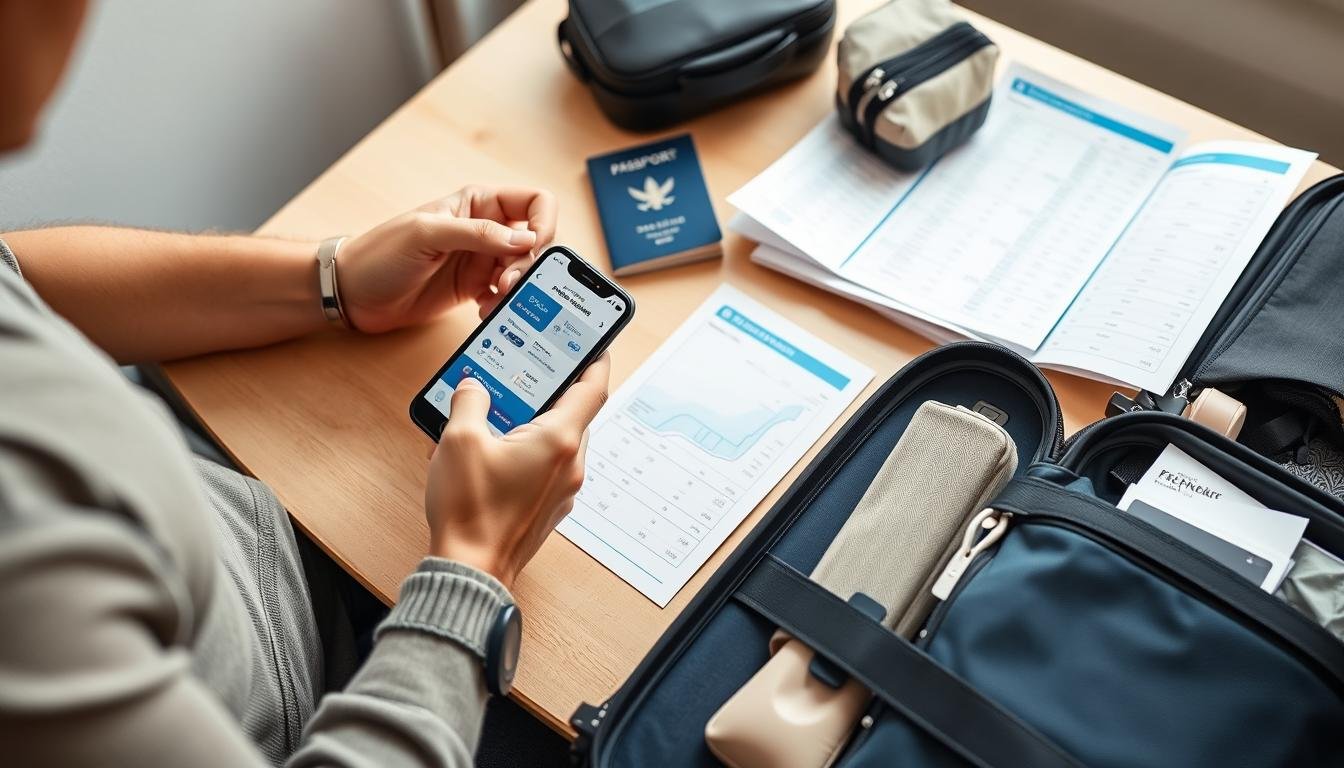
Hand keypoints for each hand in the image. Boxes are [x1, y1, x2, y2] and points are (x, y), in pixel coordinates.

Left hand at [336, 186, 556, 333]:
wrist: (352, 293)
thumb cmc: (379, 254)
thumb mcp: (426, 234)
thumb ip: (477, 234)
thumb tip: (525, 241)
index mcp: (478, 203)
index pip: (534, 201)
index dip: (544, 223)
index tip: (534, 248)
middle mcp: (485, 229)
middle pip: (535, 241)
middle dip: (529, 264)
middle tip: (507, 283)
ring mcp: (480, 260)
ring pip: (523, 272)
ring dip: (517, 289)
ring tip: (494, 300)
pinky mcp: (474, 288)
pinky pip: (505, 296)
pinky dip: (503, 305)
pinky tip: (484, 311)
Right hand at [424, 354, 610, 588]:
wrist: (471, 571)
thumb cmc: (471, 511)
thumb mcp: (459, 440)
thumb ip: (469, 401)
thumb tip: (473, 387)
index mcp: (559, 441)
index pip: (593, 388)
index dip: (595, 360)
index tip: (594, 343)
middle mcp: (571, 466)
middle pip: (575, 414)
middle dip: (552, 392)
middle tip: (529, 375)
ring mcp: (563, 491)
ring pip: (560, 442)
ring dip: (537, 424)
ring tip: (501, 414)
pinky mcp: (549, 508)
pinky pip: (548, 468)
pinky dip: (530, 452)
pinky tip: (495, 451)